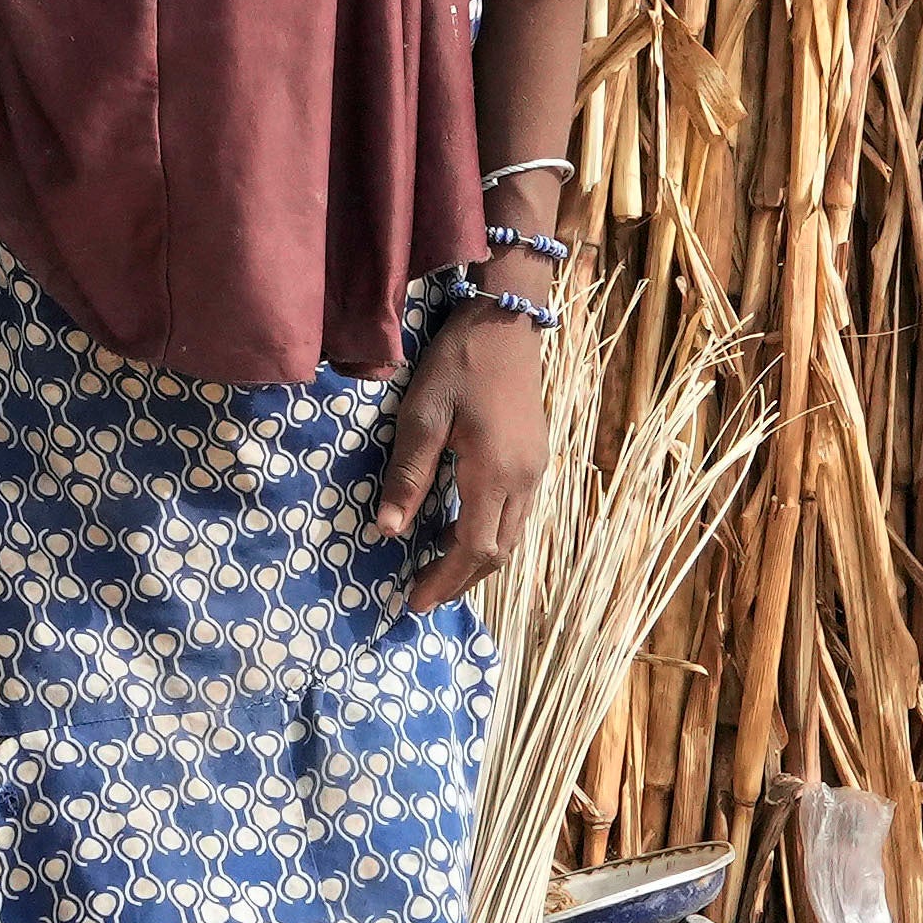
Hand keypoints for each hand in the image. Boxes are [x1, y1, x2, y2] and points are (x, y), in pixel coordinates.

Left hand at [362, 299, 556, 614]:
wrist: (505, 321)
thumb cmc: (459, 364)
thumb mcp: (422, 416)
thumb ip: (407, 476)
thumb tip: (387, 531)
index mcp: (496, 474)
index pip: (474, 549)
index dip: (444, 580)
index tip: (415, 601)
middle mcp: (524, 480)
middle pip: (498, 552)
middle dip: (460, 579)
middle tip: (422, 594)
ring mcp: (535, 469)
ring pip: (511, 535)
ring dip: (475, 558)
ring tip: (436, 566)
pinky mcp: (535, 457)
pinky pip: (514, 513)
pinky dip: (487, 532)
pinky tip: (457, 525)